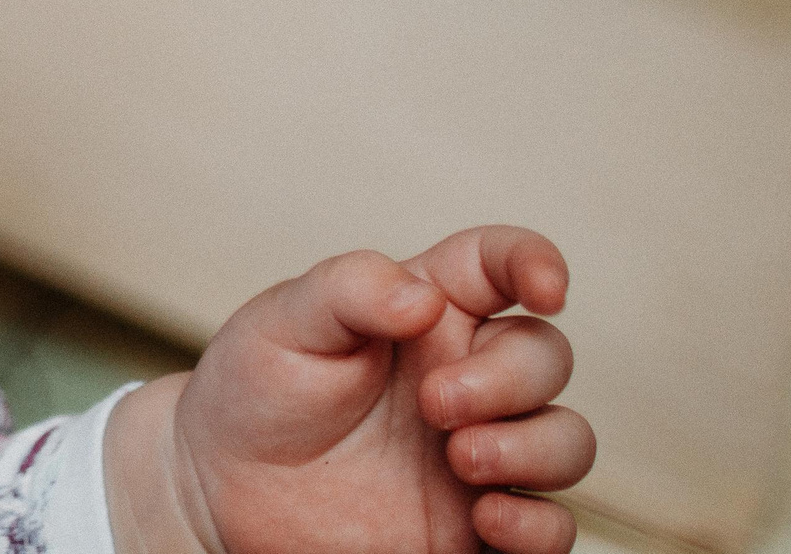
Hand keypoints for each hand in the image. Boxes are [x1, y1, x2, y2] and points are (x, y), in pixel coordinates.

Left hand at [116, 226, 593, 553]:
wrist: (224, 488)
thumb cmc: (256, 389)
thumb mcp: (284, 322)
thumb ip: (350, 290)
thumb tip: (422, 299)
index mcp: (427, 311)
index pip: (499, 266)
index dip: (536, 264)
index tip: (545, 289)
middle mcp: (466, 376)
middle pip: (545, 356)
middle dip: (509, 379)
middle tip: (435, 404)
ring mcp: (479, 450)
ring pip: (567, 440)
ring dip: (534, 448)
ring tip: (460, 459)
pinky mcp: (476, 524)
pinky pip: (552, 529)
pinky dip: (540, 526)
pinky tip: (488, 518)